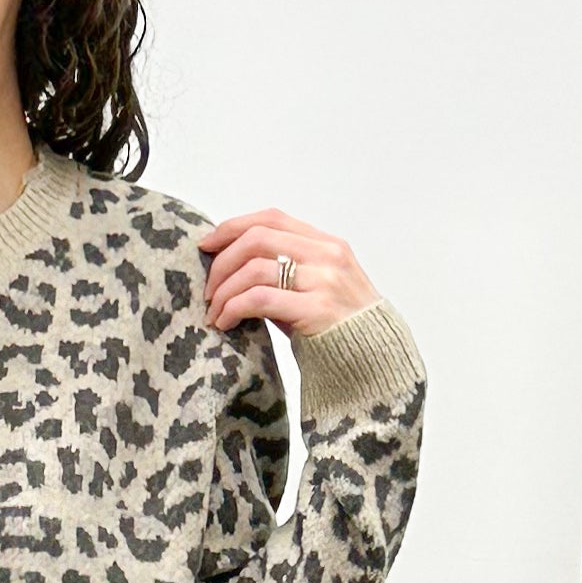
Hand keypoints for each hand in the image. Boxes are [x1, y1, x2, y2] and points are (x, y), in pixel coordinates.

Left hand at [199, 206, 379, 337]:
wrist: (374, 364)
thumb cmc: (338, 330)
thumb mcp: (317, 288)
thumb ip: (286, 269)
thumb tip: (231, 265)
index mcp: (327, 244)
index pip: (271, 218)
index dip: (232, 227)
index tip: (207, 245)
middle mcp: (327, 255)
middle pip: (257, 239)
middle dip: (222, 263)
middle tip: (207, 290)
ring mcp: (324, 281)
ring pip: (254, 269)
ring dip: (224, 292)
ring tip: (215, 313)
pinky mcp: (317, 309)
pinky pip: (259, 299)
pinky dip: (233, 308)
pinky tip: (226, 322)